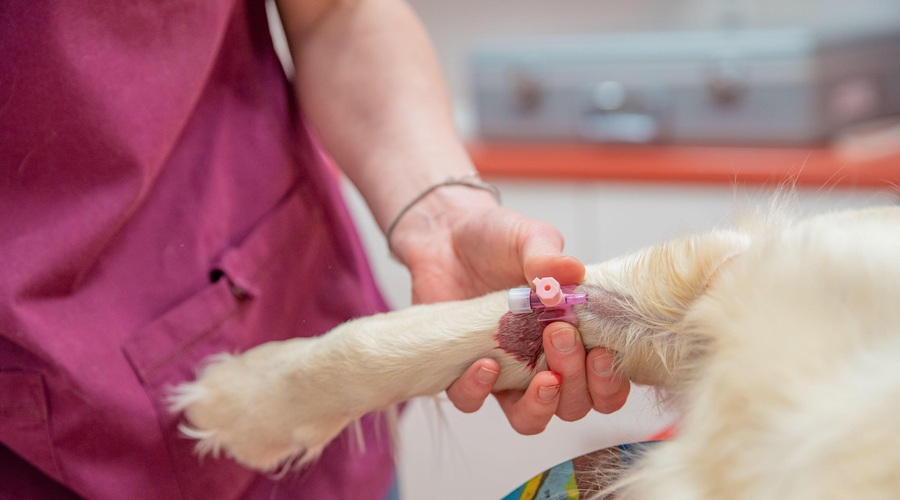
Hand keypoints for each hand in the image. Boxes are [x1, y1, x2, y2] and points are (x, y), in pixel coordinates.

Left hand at [391, 190, 630, 431]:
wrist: (445, 234)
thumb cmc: (497, 238)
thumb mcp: (529, 238)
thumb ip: (548, 256)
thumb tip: (571, 272)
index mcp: (576, 334)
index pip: (608, 381)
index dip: (611, 381)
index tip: (602, 352)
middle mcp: (544, 362)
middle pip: (575, 404)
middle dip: (576, 380)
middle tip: (559, 335)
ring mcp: (505, 372)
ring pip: (530, 419)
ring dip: (540, 406)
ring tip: (540, 378)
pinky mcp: (465, 372)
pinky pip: (472, 401)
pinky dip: (480, 390)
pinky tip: (484, 364)